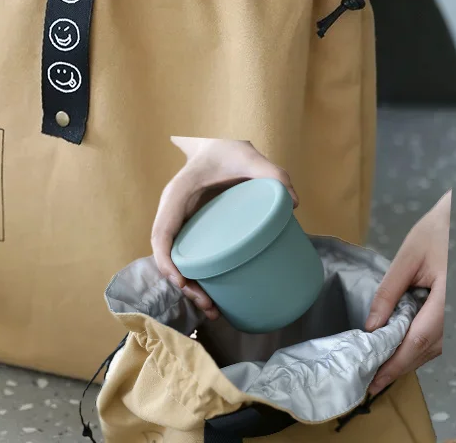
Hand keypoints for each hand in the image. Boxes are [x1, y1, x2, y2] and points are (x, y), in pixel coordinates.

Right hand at [151, 138, 298, 318]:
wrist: (217, 146)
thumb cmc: (228, 152)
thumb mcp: (249, 157)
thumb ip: (272, 172)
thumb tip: (293, 202)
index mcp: (178, 195)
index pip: (162, 233)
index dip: (167, 261)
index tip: (184, 282)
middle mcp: (173, 211)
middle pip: (167, 254)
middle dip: (182, 284)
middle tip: (210, 306)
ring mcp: (181, 222)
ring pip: (174, 259)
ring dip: (187, 286)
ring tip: (214, 309)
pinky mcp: (192, 229)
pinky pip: (185, 256)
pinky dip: (194, 278)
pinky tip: (213, 295)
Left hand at [365, 191, 450, 395]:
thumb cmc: (438, 232)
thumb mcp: (408, 258)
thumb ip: (389, 293)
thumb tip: (372, 326)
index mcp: (449, 300)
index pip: (418, 341)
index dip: (395, 364)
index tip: (373, 380)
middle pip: (428, 350)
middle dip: (399, 366)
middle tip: (370, 380)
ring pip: (436, 348)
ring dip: (409, 358)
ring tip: (380, 367)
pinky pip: (441, 337)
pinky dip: (420, 346)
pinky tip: (400, 347)